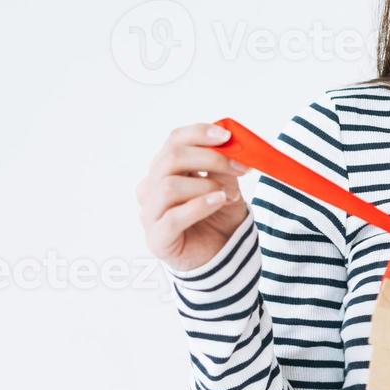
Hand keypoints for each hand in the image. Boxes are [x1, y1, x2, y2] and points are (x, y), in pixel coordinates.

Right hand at [136, 122, 252, 272]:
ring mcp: (150, 214)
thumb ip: (223, 168)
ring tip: (228, 195)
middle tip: (239, 167)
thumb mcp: (226, 186)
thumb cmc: (218, 218)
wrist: (221, 256)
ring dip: (205, 185)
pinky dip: (199, 206)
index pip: (174, 141)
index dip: (199, 133)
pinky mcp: (157, 239)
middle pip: (170, 159)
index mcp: (166, 169)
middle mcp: (152, 188)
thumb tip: (229, 146)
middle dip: (210, 158)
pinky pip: (172, 218)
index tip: (227, 136)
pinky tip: (218, 201)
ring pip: (168, 186)